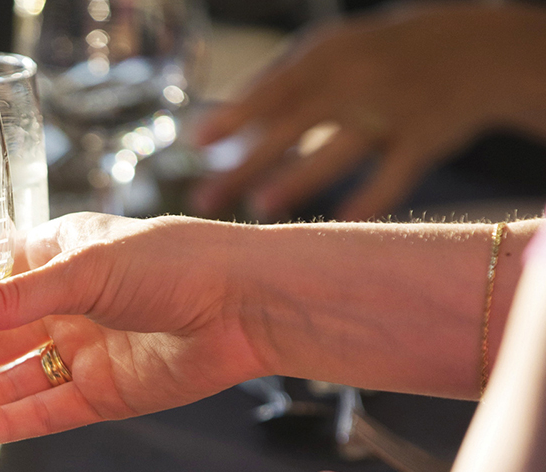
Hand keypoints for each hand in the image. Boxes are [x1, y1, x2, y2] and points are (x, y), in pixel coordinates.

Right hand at [0, 212, 267, 444]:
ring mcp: (76, 352)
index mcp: (48, 259)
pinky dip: (4, 423)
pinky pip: (42, 412)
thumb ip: (12, 294)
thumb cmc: (173, 259)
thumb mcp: (83, 267)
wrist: (245, 302)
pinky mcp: (100, 393)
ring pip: (4, 385)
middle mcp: (56, 307)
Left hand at [192, 3, 545, 220]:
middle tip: (205, 200)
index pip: (271, 88)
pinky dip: (371, 198)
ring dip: (298, 178)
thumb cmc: (378, 57)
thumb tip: (221, 130)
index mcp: (326, 54)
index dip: (233, 115)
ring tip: (260, 207)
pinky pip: (395, 174)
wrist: (476, 49)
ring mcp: (393, 108)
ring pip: (340, 149)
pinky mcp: (427, 138)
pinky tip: (342, 219)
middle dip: (246, 165)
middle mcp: (357, 78)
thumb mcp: (331, 53)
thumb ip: (280, 88)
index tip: (197, 142)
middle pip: (292, 125)